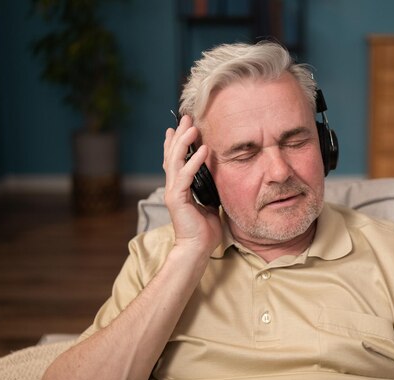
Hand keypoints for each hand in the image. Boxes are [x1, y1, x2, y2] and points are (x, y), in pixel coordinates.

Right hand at [163, 115, 221, 255]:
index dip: (176, 143)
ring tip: (192, 127)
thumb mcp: (210, 204)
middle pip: (173, 155)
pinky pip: (186, 176)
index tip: (180, 127)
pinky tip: (203, 150)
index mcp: (180, 188)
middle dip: (179, 135)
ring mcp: (173, 192)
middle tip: (186, 117)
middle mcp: (173, 187)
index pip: (176, 160)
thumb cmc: (204, 230)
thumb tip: (220, 179)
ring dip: (184, 142)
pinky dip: (194, 162)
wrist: (197, 249)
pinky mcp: (177, 199)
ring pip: (175, 161)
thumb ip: (211, 190)